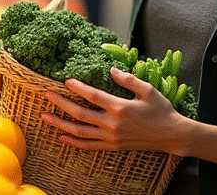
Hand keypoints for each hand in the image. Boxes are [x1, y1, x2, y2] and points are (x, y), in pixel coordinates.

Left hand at [42, 68, 187, 152]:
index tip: (66, 80)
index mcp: (121, 108)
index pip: (94, 96)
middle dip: (61, 104)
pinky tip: (62, 137)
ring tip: (45, 116)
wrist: (171, 135)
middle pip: (81, 114)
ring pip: (80, 131)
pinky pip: (89, 146)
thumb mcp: (148, 90)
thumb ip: (128, 80)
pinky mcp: (113, 146)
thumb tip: (111, 70)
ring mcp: (111, 137)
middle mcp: (113, 124)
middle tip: (46, 95)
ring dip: (60, 124)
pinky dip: (74, 142)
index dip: (78, 88)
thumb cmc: (161, 110)